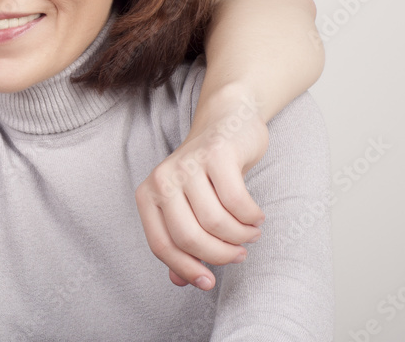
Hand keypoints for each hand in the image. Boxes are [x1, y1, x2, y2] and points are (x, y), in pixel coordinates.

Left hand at [135, 92, 268, 289]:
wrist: (227, 122)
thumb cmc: (207, 173)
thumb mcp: (187, 207)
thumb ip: (181, 242)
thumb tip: (180, 282)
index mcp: (148, 195)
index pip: (162, 245)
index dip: (187, 269)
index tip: (209, 283)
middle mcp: (161, 179)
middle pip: (189, 237)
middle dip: (219, 255)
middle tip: (239, 254)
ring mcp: (187, 165)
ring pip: (215, 222)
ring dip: (240, 235)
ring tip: (250, 232)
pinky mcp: (216, 155)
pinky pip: (237, 202)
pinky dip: (251, 216)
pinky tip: (255, 216)